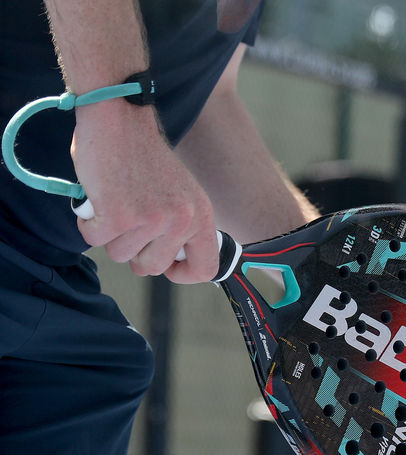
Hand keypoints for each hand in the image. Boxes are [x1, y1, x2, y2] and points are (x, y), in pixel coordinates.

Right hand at [71, 99, 218, 282]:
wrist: (120, 120)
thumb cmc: (142, 158)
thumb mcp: (179, 195)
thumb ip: (180, 226)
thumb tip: (171, 261)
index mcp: (202, 216)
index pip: (205, 268)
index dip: (182, 274)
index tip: (166, 265)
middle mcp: (182, 220)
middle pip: (152, 268)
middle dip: (134, 252)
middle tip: (128, 223)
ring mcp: (151, 220)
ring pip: (121, 255)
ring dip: (110, 234)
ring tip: (115, 201)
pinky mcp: (119, 216)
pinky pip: (96, 239)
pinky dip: (90, 223)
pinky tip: (98, 198)